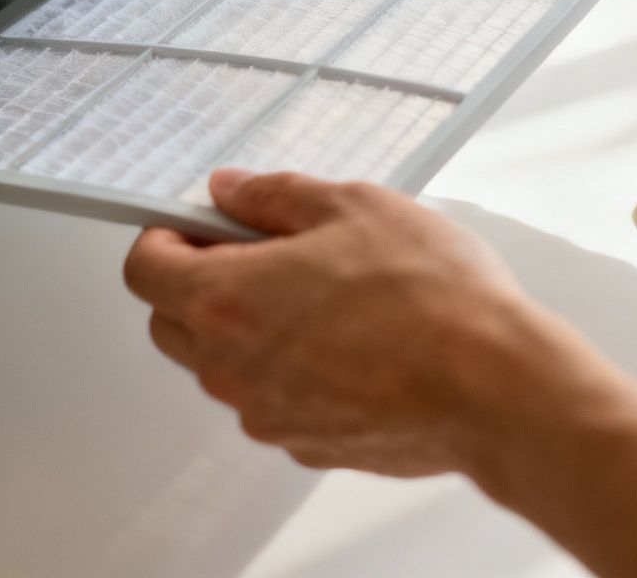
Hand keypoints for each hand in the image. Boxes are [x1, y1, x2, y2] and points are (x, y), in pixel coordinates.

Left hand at [123, 169, 616, 476]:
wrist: (492, 387)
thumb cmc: (431, 297)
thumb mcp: (354, 207)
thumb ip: (276, 196)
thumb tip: (231, 190)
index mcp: (224, 299)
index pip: (144, 268)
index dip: (166, 236)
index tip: (200, 223)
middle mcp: (230, 368)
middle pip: (173, 322)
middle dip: (201, 283)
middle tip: (265, 252)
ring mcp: (266, 414)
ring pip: (226, 366)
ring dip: (250, 330)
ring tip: (326, 297)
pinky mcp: (306, 445)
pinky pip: (275, 400)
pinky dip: (294, 373)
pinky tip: (354, 345)